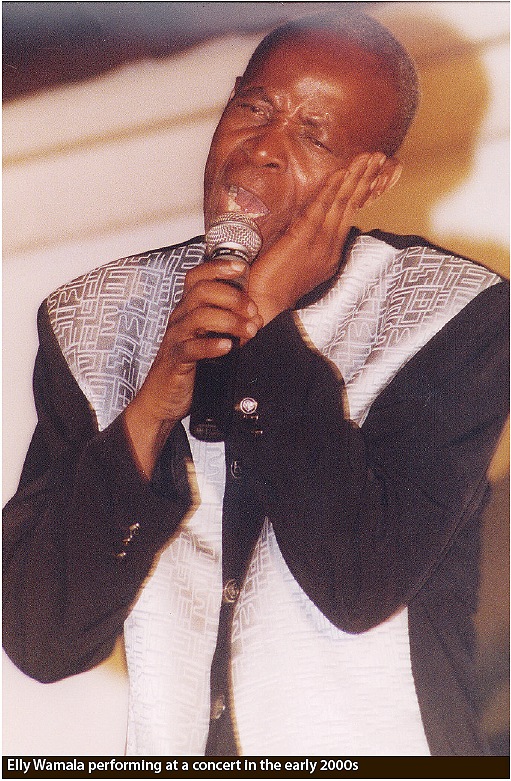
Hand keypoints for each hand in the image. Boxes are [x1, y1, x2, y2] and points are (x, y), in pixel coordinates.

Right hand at [124, 258, 262, 476]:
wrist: (162, 399)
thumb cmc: (188, 367)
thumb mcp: (206, 338)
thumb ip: (223, 322)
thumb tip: (256, 312)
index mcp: (187, 310)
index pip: (197, 277)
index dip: (218, 267)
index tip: (242, 267)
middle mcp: (179, 319)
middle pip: (202, 292)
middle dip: (233, 297)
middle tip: (254, 312)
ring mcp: (176, 339)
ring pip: (200, 316)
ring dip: (230, 321)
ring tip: (249, 331)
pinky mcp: (175, 361)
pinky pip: (192, 348)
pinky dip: (212, 345)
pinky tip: (228, 348)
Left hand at [248, 152, 401, 323]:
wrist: (263, 304)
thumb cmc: (272, 284)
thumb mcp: (294, 259)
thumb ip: (302, 239)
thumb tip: (302, 221)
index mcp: (329, 252)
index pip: (348, 215)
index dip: (361, 192)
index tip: (372, 173)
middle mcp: (329, 246)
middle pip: (351, 205)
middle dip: (366, 178)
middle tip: (379, 156)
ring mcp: (318, 243)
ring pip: (342, 203)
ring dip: (356, 177)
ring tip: (369, 157)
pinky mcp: (303, 239)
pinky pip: (321, 208)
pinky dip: (332, 188)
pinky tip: (342, 172)